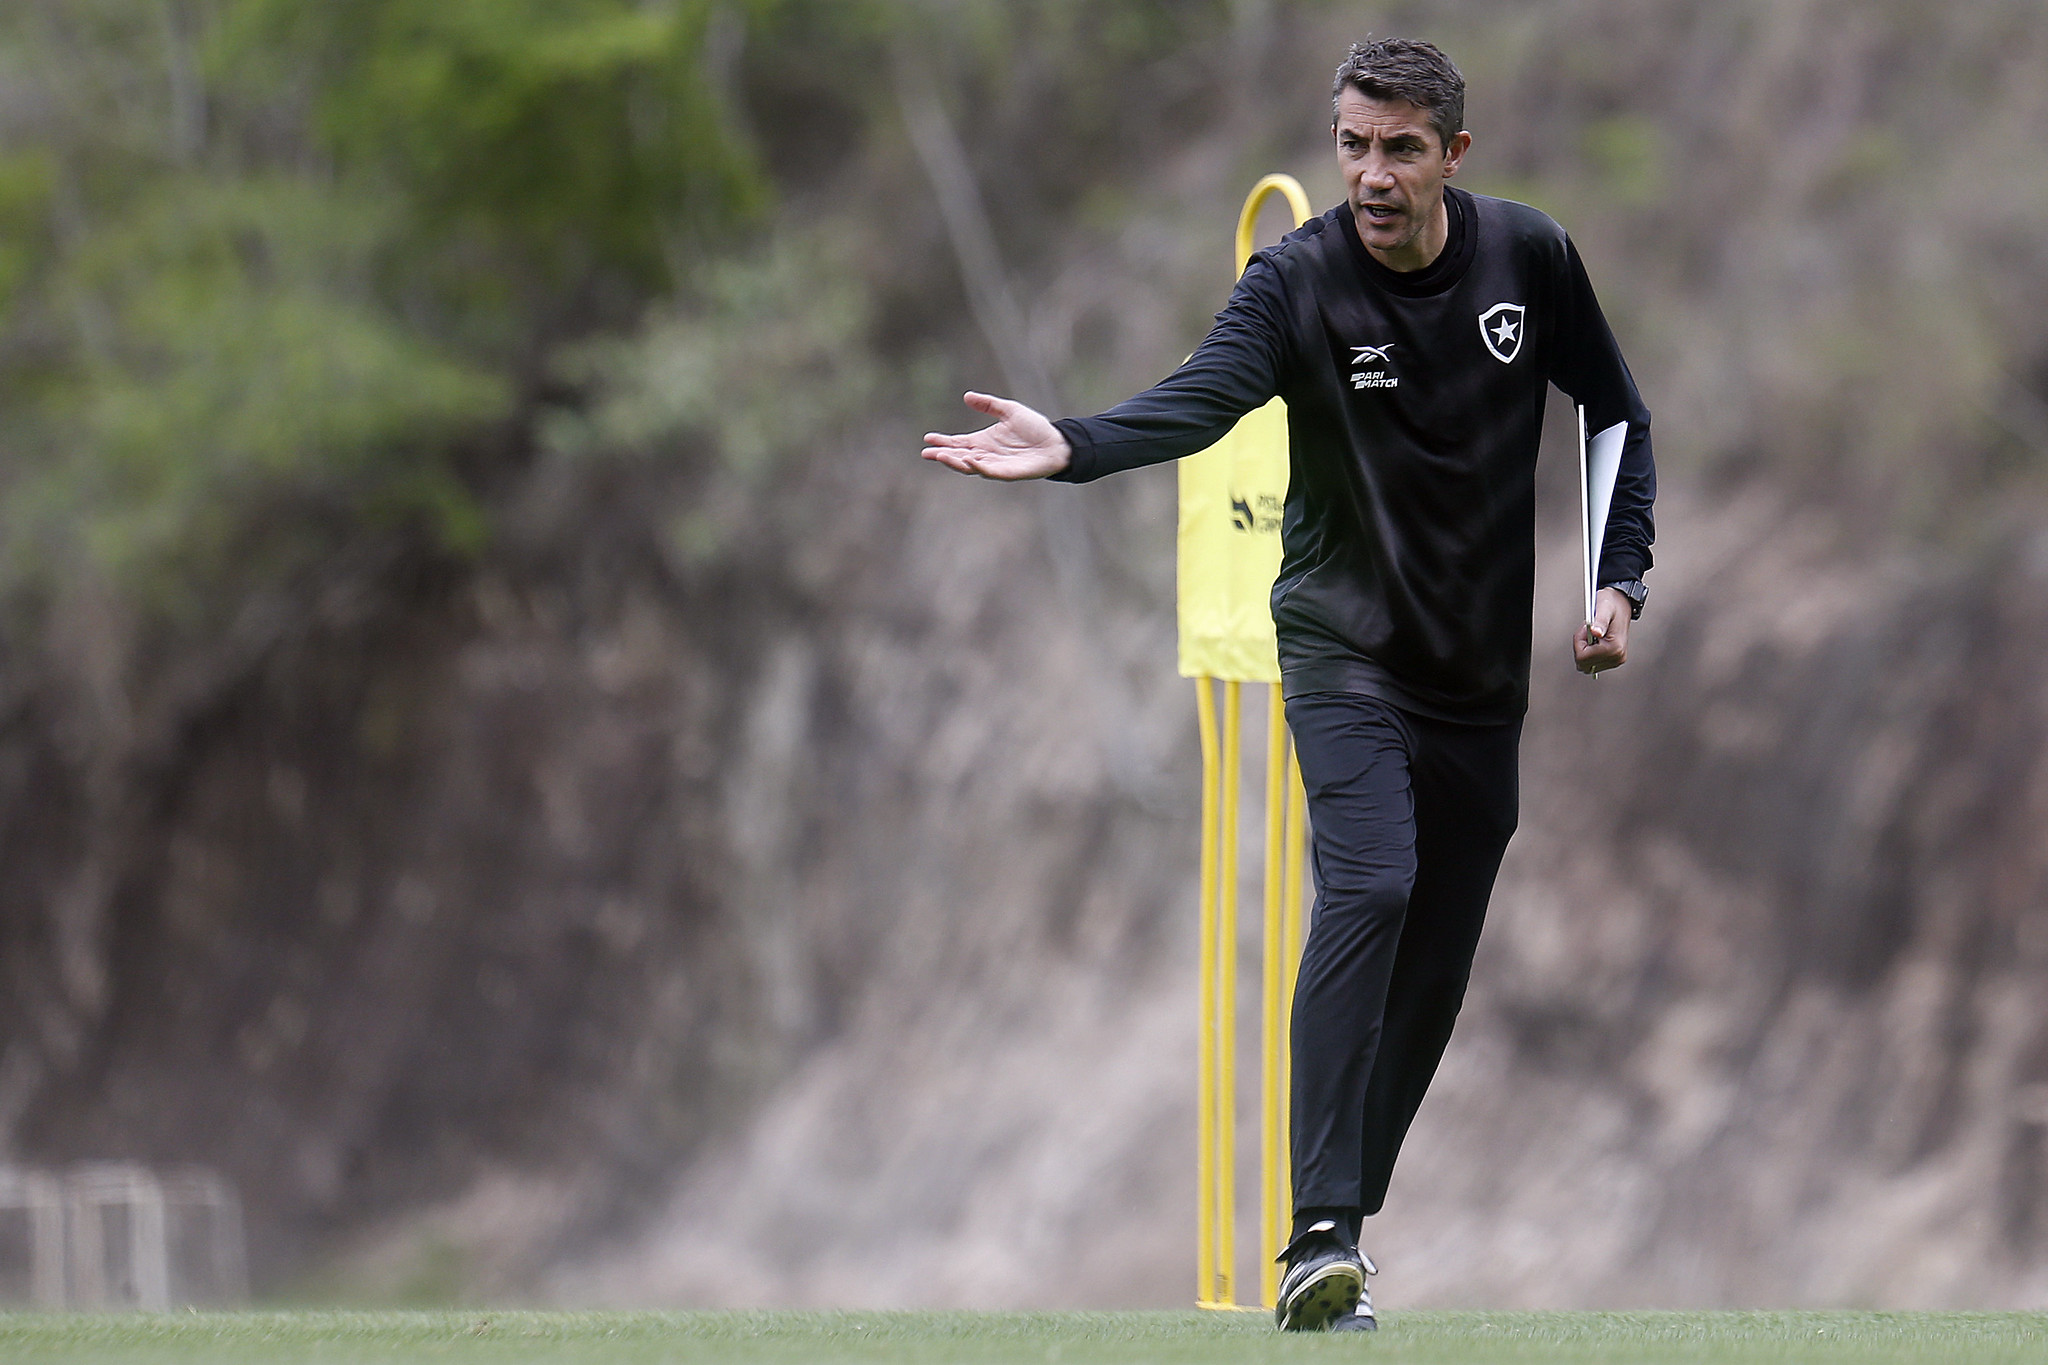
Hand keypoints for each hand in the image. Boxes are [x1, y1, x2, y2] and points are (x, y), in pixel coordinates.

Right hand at [921, 392, 1070, 480]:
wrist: (1056, 442)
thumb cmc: (1034, 428)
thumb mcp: (1009, 410)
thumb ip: (988, 404)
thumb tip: (967, 396)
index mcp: (984, 441)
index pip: (959, 443)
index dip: (944, 441)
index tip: (928, 438)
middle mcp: (986, 455)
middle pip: (960, 456)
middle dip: (943, 455)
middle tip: (927, 453)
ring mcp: (996, 465)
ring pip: (970, 466)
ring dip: (955, 462)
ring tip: (941, 456)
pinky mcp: (1007, 473)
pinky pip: (990, 471)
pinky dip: (978, 467)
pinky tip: (969, 460)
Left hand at [1573, 586, 1632, 674]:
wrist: (1621, 604)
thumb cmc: (1611, 604)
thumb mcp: (1603, 608)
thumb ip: (1599, 621)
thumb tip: (1595, 632)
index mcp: (1614, 648)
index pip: (1582, 658)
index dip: (1578, 642)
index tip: (1586, 628)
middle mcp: (1617, 657)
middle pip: (1583, 664)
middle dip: (1581, 646)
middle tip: (1589, 630)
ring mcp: (1616, 660)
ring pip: (1587, 665)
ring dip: (1585, 649)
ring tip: (1594, 634)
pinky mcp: (1614, 660)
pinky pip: (1592, 663)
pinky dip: (1589, 652)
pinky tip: (1596, 639)